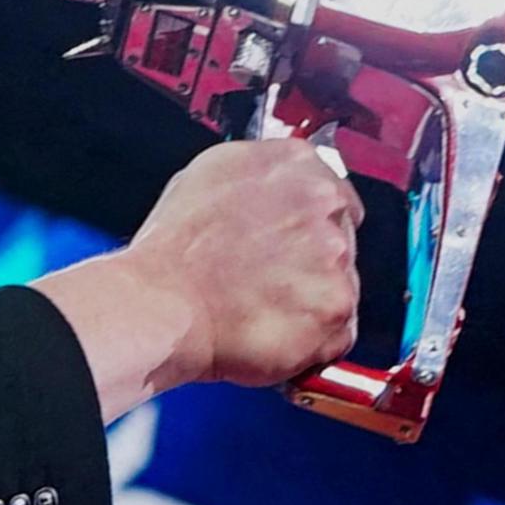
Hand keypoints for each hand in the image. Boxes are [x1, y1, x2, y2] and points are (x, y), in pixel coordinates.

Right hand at [128, 141, 363, 387]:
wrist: (163, 304)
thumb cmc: (174, 250)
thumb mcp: (211, 174)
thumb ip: (264, 177)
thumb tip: (280, 187)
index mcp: (297, 164)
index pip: (332, 193)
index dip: (310, 225)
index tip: (294, 244)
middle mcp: (324, 203)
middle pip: (341, 237)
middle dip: (313, 262)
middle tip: (271, 281)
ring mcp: (335, 257)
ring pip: (341, 284)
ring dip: (313, 300)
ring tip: (265, 310)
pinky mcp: (336, 308)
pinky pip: (339, 331)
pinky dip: (314, 341)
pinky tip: (277, 333)